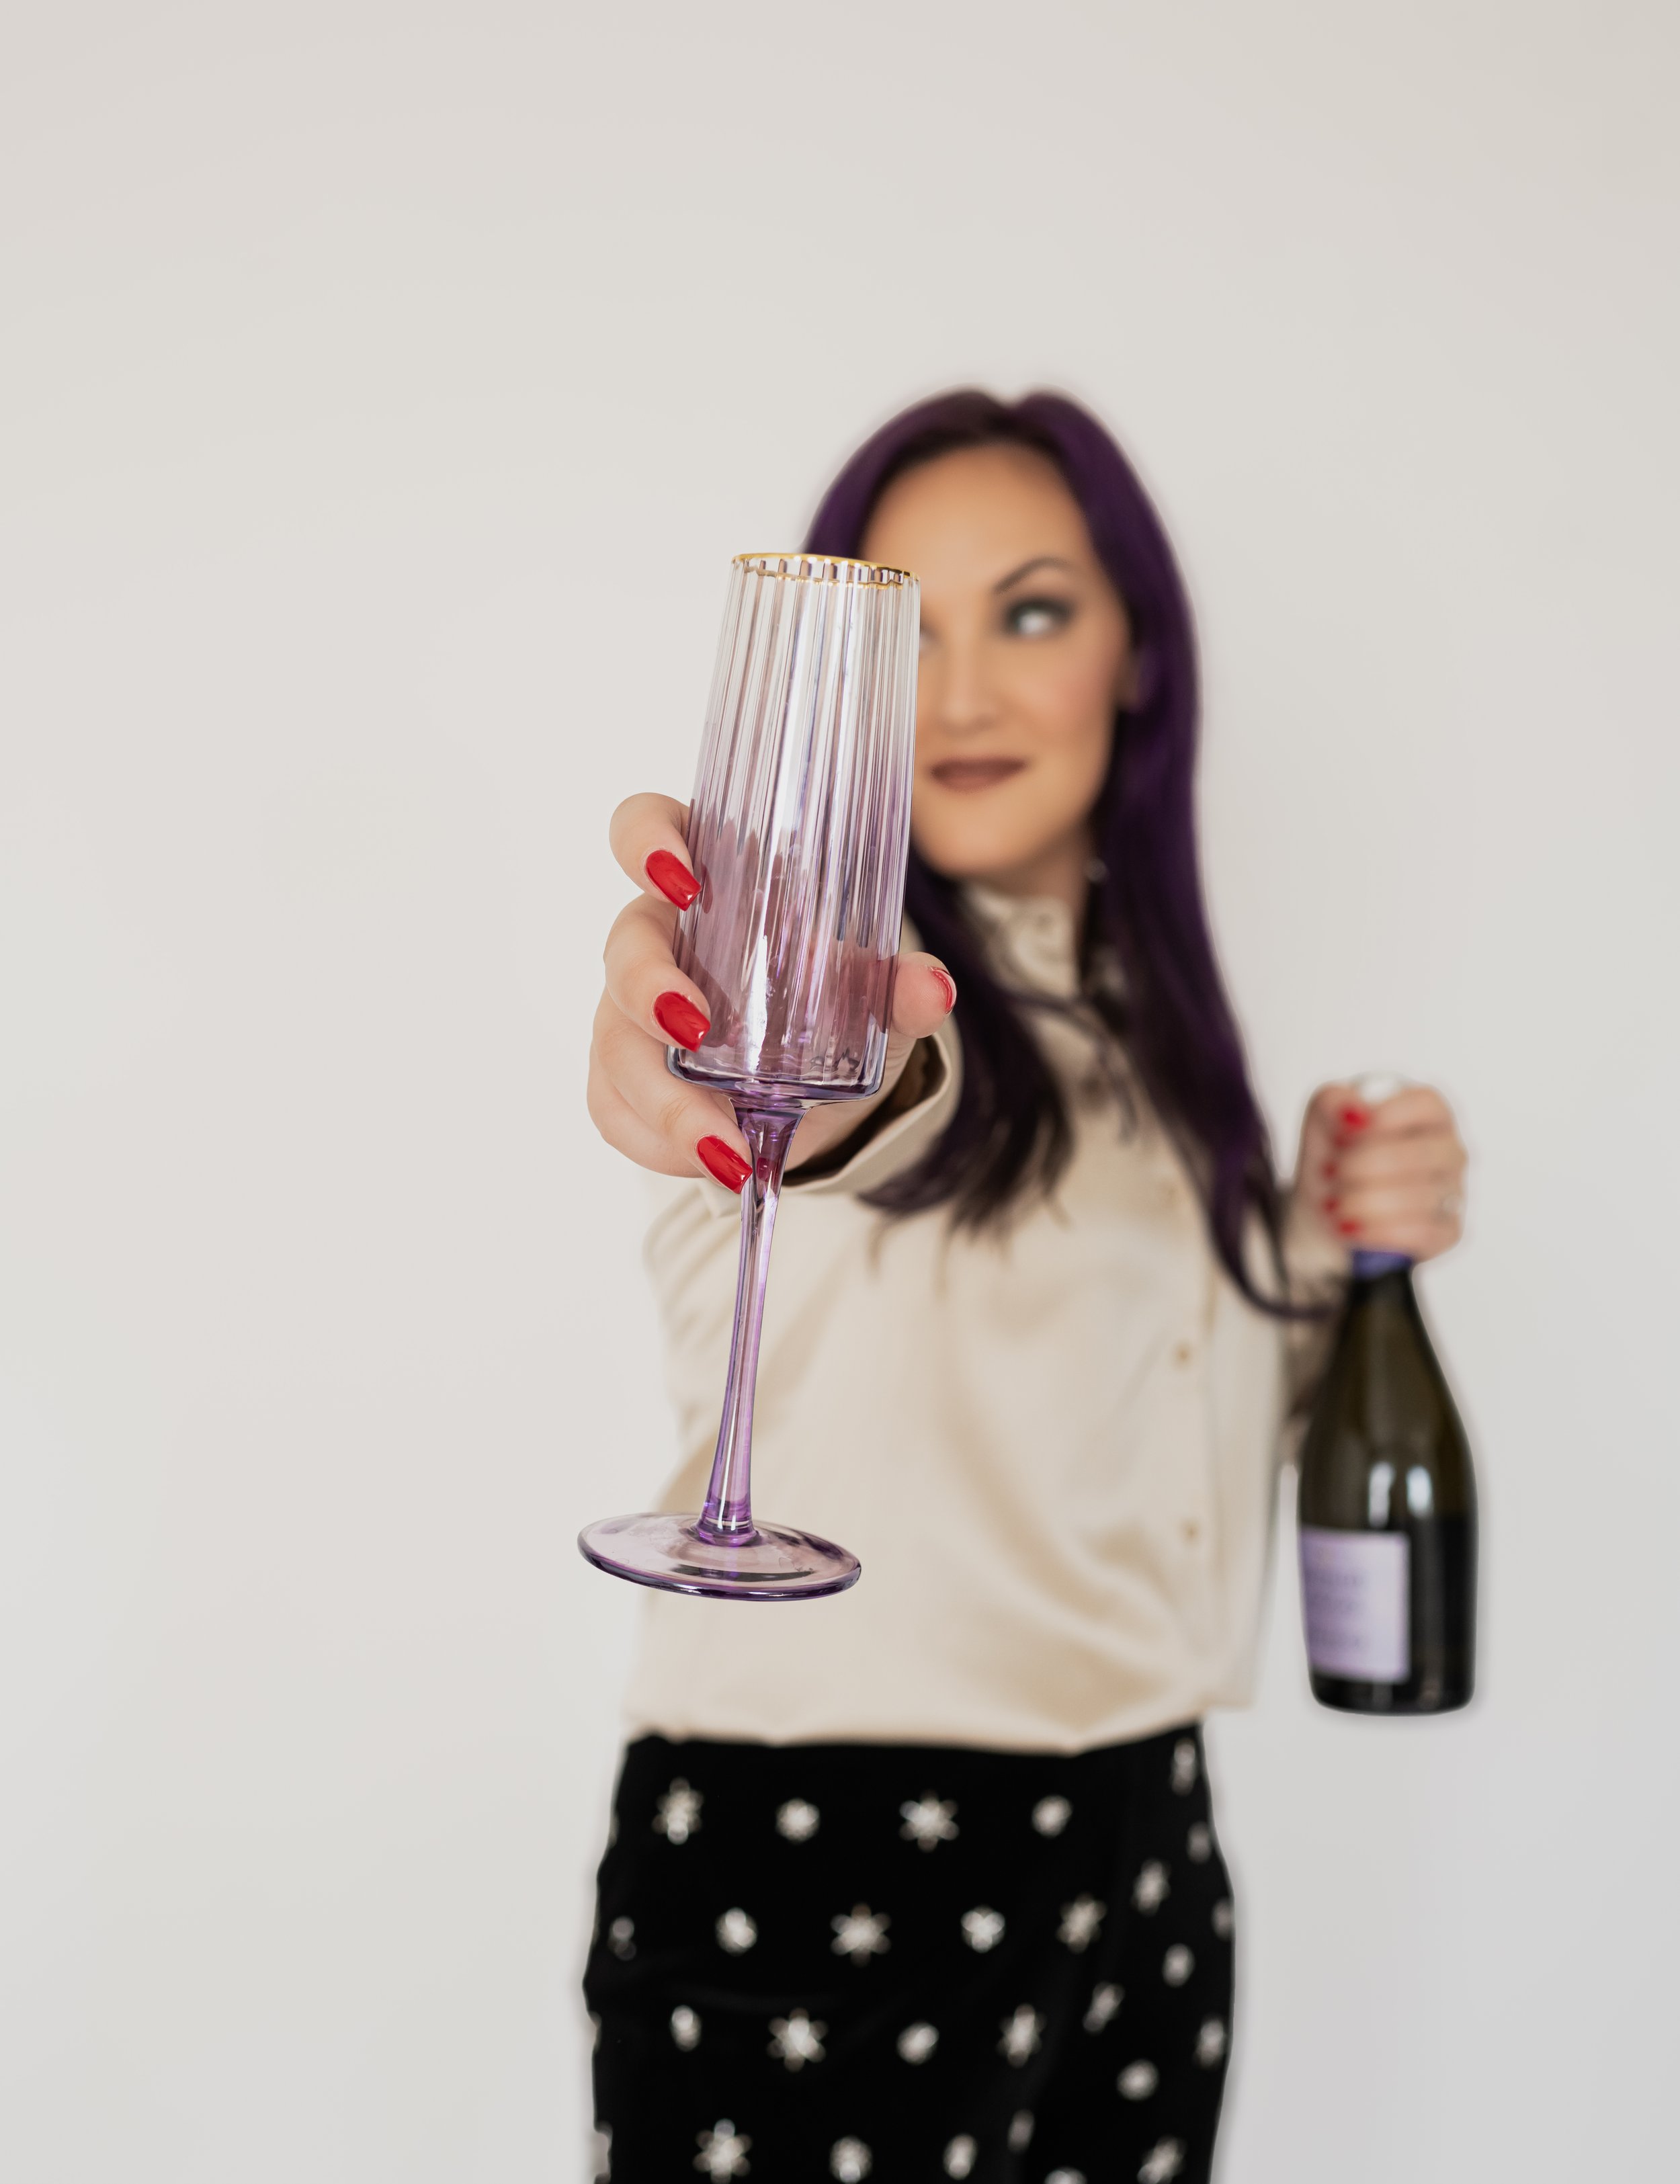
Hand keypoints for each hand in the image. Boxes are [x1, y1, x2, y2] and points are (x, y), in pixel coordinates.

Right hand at [586, 792, 957, 1190]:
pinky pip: (615, 1110)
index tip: (685, 879)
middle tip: (697, 1031)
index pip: (645, 826)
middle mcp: (657, 939)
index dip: (646, 840)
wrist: (818, 1093)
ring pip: (615, 1043)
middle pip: (623, 947)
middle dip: (649, 988)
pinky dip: (660, 1143)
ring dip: (665, 1100)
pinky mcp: (621, 1079)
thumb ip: (898, 989)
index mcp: (708, 880)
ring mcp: (629, 1011)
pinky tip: (716, 1161)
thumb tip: (930, 987)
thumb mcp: (872, 1000)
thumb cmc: (830, 1008)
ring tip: (727, 1146)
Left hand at [1294, 1080, 1467, 1263]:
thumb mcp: (1322, 1123)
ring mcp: (1453, 1193)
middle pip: (1417, 1155)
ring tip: (1332, 1203)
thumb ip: (1333, 1103)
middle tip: (1329, 1173)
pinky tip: (1349, 1227)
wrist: (1327, 1211)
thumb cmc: (1335, 1158)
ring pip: (1416, 1199)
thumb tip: (1355, 1110)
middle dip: (1360, 1167)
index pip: (1426, 1104)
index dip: (1387, 1116)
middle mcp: (1449, 1151)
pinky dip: (1376, 1231)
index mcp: (1429, 1113)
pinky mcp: (1447, 1232)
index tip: (1348, 1130)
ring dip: (1361, 1202)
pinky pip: (1419, 1234)